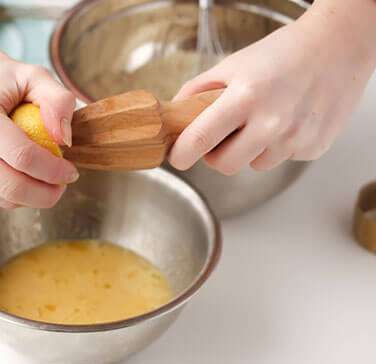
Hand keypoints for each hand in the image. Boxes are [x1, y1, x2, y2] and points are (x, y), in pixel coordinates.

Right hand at [0, 48, 77, 208]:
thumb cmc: (3, 79)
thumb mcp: (35, 75)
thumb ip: (58, 101)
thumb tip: (63, 140)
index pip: (21, 156)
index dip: (53, 171)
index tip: (72, 172)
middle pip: (10, 186)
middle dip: (46, 194)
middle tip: (64, 184)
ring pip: (4, 198)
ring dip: (34, 197)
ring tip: (49, 179)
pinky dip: (18, 194)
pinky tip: (26, 174)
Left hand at [168, 10, 374, 174]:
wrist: (338, 46)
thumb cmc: (284, 53)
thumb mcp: (233, 64)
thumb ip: (198, 90)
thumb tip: (175, 113)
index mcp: (245, 97)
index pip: (200, 139)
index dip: (182, 154)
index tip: (176, 157)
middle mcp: (271, 122)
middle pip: (224, 166)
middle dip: (215, 155)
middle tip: (221, 136)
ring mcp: (295, 138)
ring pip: (254, 165)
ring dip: (250, 150)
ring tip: (262, 119)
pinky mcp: (314, 147)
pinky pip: (282, 159)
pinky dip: (278, 146)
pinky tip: (287, 120)